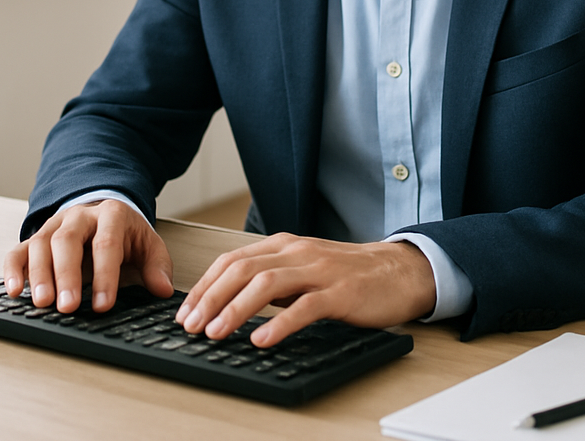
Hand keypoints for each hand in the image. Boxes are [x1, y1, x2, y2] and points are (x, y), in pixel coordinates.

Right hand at [2, 199, 173, 313]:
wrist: (103, 209)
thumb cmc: (125, 233)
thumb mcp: (148, 243)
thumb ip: (157, 265)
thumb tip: (163, 289)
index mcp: (111, 215)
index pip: (106, 244)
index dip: (104, 275)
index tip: (103, 305)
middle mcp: (79, 216)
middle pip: (68, 241)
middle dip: (67, 275)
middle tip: (67, 307)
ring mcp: (54, 225)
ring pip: (41, 244)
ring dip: (39, 274)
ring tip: (42, 303)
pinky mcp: (35, 237)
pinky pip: (18, 250)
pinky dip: (13, 270)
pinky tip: (14, 291)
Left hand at [174, 233, 434, 346]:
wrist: (399, 271)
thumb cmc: (348, 274)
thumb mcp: (303, 269)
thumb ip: (272, 278)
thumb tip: (230, 301)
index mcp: (284, 245)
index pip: (232, 260)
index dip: (205, 286)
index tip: (185, 311)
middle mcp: (297, 252)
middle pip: (242, 269)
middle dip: (211, 298)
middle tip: (191, 325)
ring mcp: (319, 270)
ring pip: (266, 284)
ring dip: (236, 310)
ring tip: (216, 333)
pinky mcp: (340, 292)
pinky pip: (304, 307)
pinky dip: (279, 324)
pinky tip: (262, 340)